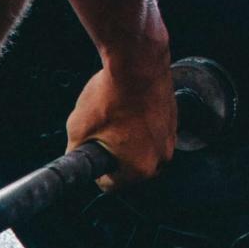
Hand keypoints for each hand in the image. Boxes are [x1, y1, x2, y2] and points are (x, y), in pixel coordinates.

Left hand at [66, 56, 177, 190]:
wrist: (137, 62)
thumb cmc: (111, 95)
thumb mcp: (78, 129)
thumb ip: (74, 152)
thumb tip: (74, 156)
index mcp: (139, 168)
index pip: (109, 184)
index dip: (94, 169)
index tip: (90, 155)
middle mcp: (161, 158)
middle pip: (128, 169)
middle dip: (113, 155)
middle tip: (101, 134)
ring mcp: (170, 139)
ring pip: (141, 150)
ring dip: (128, 141)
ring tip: (115, 119)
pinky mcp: (174, 120)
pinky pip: (152, 133)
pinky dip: (141, 126)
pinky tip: (128, 109)